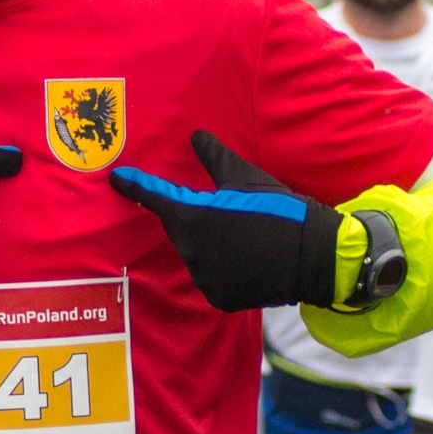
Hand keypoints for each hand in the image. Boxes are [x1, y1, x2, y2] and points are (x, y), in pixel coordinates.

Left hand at [110, 131, 345, 309]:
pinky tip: (244, 258)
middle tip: (224, 209)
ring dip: (206, 243)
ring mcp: (203, 278)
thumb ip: (214, 158)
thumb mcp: (246, 178)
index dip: (134, 186)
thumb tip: (195, 136)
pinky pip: (210, 276)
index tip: (116, 178)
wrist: (316, 256)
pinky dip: (220, 266)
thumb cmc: (279, 209)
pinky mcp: (218, 297)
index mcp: (192, 218)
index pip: (155, 198)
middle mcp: (190, 251)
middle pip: (179, 227)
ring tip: (241, 235)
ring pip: (195, 253)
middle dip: (192, 215)